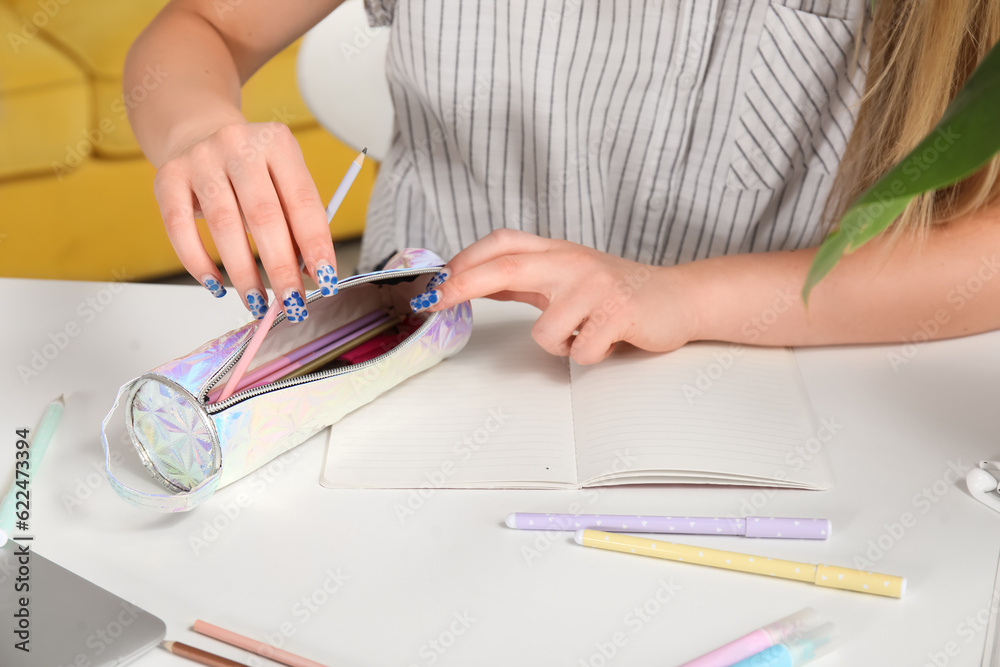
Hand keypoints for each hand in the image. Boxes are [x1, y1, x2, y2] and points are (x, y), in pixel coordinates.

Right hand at [153, 121, 336, 321]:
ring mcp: (200, 158)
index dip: (315, 244)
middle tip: (291, 301)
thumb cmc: (251, 170)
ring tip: (257, 301)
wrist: (199, 134)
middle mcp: (238, 144)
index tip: (325, 279)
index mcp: (278, 143)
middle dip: (281, 267)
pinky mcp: (167, 177)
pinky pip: (179, 228)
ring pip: (224, 225)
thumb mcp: (282, 182)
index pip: (303, 200)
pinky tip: (215, 284)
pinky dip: (198, 262)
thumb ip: (296, 221)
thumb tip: (308, 272)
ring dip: (243, 272)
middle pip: (263, 215)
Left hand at [410, 230, 698, 363]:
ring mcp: (596, 286)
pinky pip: (579, 352)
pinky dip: (589, 355)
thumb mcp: (565, 277)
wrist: (677, 298)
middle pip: (507, 266)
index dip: (464, 261)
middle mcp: (573, 262)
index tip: (435, 283)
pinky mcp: (618, 312)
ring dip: (560, 344)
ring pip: (545, 332)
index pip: (502, 245)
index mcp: (558, 252)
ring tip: (585, 333)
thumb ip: (521, 278)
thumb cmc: (616, 292)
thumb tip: (468, 279)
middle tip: (436, 300)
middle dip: (464, 284)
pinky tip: (607, 340)